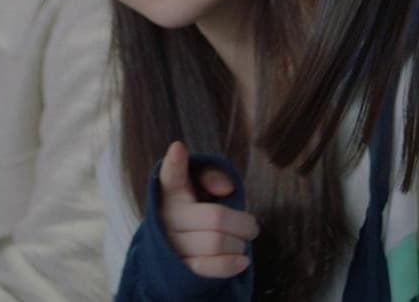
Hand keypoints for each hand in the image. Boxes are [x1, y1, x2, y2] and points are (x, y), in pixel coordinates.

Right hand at [158, 140, 259, 277]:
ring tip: (241, 242)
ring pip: (217, 243)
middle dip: (244, 224)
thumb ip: (213, 176)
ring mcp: (171, 246)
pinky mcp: (179, 270)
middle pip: (216, 218)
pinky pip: (209, 267)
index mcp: (172, 192)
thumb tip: (226, 188)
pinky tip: (242, 260)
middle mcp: (167, 217)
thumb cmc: (198, 211)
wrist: (177, 253)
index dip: (175, 163)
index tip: (179, 148)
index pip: (171, 176)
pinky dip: (231, 264)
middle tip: (251, 226)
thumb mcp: (202, 188)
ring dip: (239, 244)